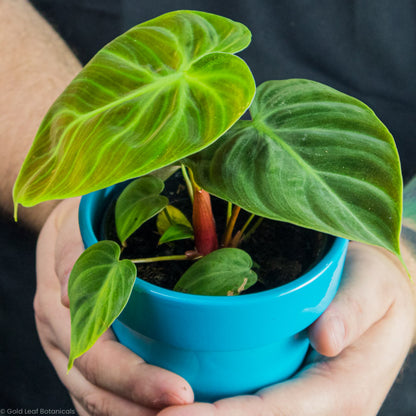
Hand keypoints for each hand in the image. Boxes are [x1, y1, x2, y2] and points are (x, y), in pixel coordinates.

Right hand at [34, 199, 193, 414]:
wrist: (63, 223)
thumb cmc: (82, 217)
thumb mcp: (80, 223)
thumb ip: (74, 254)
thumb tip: (71, 298)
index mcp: (59, 304)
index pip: (99, 357)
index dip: (137, 380)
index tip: (180, 392)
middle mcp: (59, 334)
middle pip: (97, 389)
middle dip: (142, 408)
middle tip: (191, 411)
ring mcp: (65, 346)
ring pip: (93, 399)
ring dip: (133, 414)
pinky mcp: (74, 350)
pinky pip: (91, 391)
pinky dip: (120, 408)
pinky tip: (149, 411)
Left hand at [156, 242, 415, 415]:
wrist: (383, 292)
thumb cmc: (377, 283)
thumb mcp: (375, 285)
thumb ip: (354, 310)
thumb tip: (325, 338)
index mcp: (343, 388)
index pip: (279, 413)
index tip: (171, 412)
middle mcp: (324, 409)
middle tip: (141, 411)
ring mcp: (307, 406)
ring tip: (144, 409)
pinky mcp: (294, 394)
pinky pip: (252, 406)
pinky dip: (214, 408)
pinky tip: (177, 398)